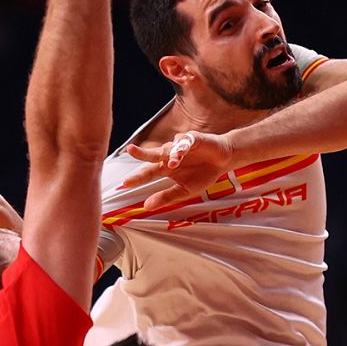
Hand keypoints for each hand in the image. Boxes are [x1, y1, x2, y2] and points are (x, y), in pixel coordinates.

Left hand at [120, 131, 234, 209]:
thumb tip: (147, 206)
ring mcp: (180, 146)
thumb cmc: (203, 174)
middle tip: (131, 150)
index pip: (148, 173)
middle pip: (153, 155)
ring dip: (171, 155)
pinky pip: (185, 142)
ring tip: (173, 164)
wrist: (222, 160)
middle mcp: (170, 156)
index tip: (124, 184)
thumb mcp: (185, 190)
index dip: (137, 177)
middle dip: (142, 153)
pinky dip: (183, 146)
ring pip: (171, 148)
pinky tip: (183, 152)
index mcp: (166, 169)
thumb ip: (166, 197)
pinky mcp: (193, 139)